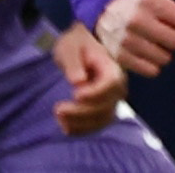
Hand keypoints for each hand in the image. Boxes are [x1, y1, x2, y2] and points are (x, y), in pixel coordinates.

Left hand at [50, 22, 125, 136]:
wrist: (81, 48)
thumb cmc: (77, 44)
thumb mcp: (70, 47)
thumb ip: (73, 62)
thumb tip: (77, 81)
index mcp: (112, 67)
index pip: (111, 84)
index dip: (95, 93)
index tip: (76, 94)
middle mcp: (116, 87)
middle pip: (106, 106)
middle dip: (82, 112)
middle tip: (58, 109)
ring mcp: (110, 100)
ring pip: (102, 119)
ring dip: (80, 123)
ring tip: (59, 117)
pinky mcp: (102, 110)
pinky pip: (96, 125)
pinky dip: (81, 129)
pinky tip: (64, 125)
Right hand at [95, 0, 174, 78]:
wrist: (103, 15)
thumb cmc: (137, 8)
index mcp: (148, 0)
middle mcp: (136, 19)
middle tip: (171, 39)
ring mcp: (127, 39)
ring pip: (165, 58)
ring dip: (165, 54)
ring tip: (155, 46)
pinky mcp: (120, 57)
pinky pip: (152, 70)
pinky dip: (153, 65)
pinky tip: (147, 55)